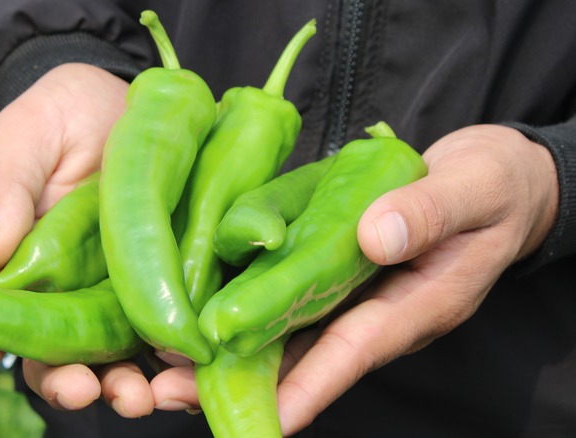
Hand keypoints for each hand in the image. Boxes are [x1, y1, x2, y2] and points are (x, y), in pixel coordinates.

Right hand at [0, 63, 156, 417]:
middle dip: (67, 381)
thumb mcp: (24, 138)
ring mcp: (120, 287)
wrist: (119, 98)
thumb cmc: (58, 116)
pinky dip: (175, 354)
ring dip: (124, 385)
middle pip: (61, 352)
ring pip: (116, 353)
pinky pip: (170, 323)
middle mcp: (72, 288)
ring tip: (137, 398)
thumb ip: (6, 188)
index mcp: (24, 263)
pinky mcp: (167, 276)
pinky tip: (185, 366)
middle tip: (80, 390)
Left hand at [150, 124, 558, 434]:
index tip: (264, 417)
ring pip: (286, 335)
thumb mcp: (475, 189)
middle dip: (241, 382)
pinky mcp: (333, 272)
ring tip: (163, 371)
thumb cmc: (492, 188)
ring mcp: (352, 295)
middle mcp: (376, 310)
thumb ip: (431, 212)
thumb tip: (376, 237)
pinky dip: (242, 312)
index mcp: (417, 301)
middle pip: (304, 356)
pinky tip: (194, 316)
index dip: (309, 385)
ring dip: (227, 354)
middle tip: (171, 392)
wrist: (487, 180)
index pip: (356, 349)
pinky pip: (285, 300)